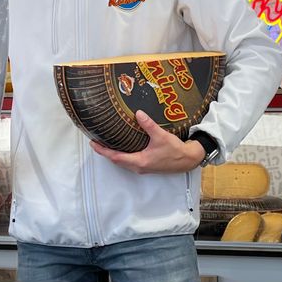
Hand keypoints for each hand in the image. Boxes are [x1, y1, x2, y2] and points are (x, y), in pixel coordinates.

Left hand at [91, 111, 206, 173]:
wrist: (187, 160)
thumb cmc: (175, 151)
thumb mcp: (161, 136)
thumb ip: (148, 125)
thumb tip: (138, 113)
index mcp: (140, 161)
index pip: (116, 157)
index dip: (103, 151)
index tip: (94, 144)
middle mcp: (139, 167)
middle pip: (117, 161)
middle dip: (105, 152)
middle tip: (96, 142)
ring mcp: (142, 168)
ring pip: (123, 162)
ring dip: (113, 154)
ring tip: (106, 144)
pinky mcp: (147, 166)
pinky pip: (129, 162)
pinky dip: (122, 155)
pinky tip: (122, 147)